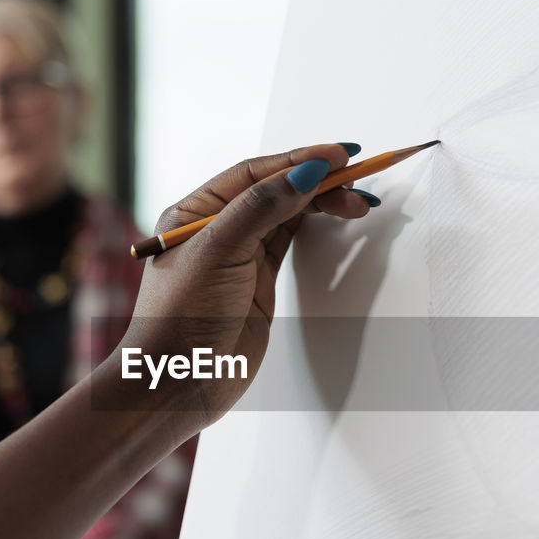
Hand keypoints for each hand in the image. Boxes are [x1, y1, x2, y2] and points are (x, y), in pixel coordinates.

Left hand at [120, 143, 373, 426]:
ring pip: (289, 215)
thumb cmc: (180, 320)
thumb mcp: (219, 252)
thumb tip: (305, 174)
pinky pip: (291, 242)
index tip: (338, 157)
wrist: (179, 382)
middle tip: (359, 179)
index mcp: (195, 212)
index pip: (255, 173)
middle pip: (277, 190)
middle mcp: (218, 229)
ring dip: (324, 204)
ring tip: (358, 202)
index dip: (298, 160)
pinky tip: (336, 217)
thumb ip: (261, 209)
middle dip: (320, 182)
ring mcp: (240, 256)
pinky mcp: (259, 283)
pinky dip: (316, 227)